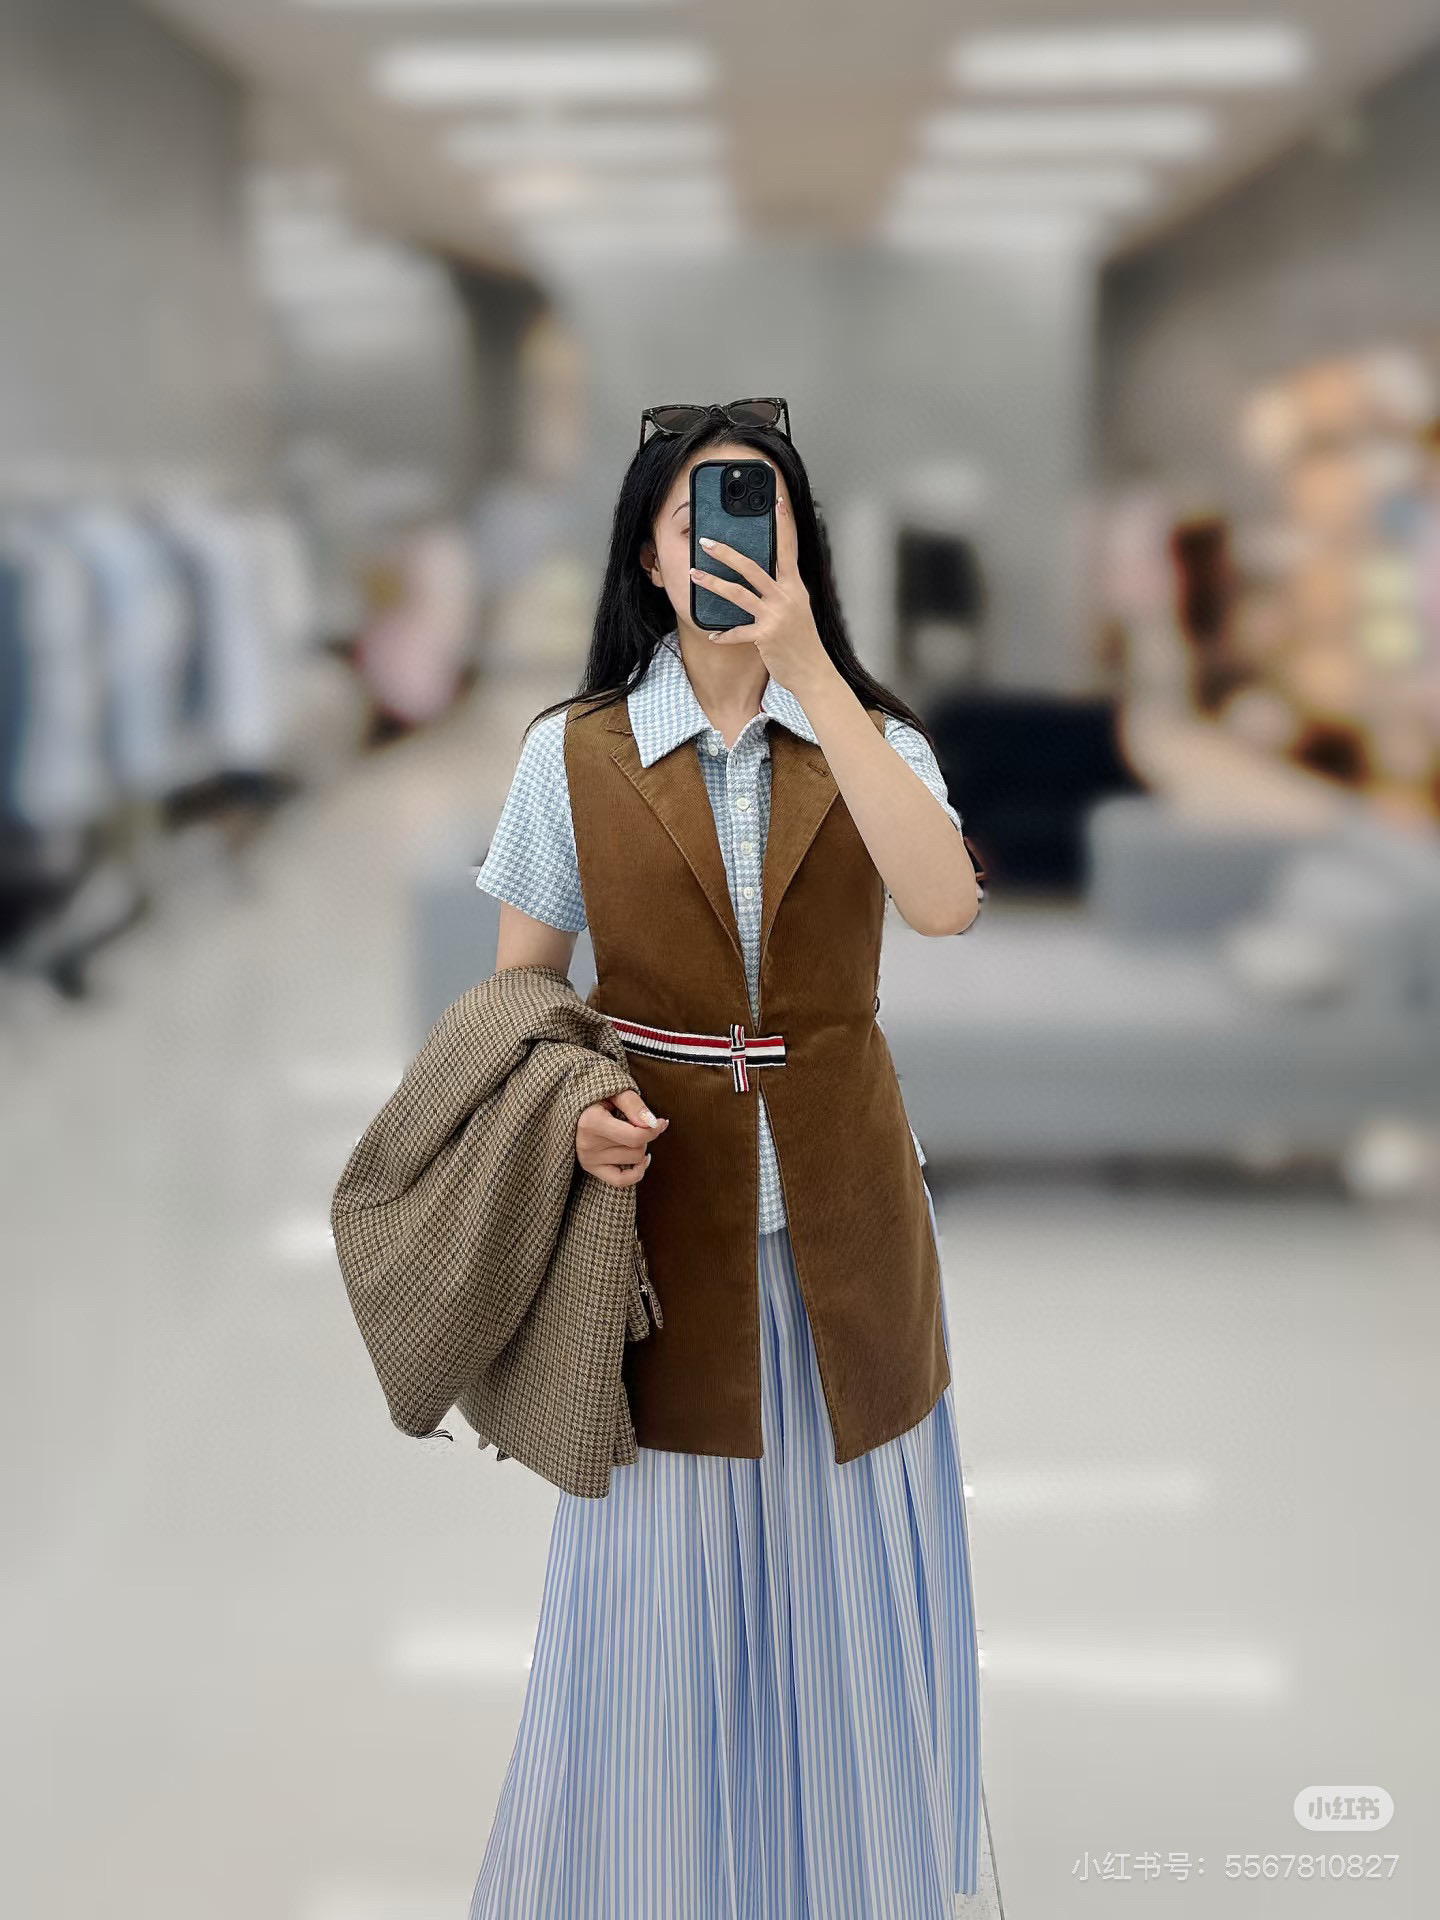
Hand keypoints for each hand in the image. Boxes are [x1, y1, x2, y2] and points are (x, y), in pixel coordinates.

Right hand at [576, 1088, 668, 1187]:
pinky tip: (641, 1160)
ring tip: (629, 1133)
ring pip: (634, 1161)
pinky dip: (637, 1173)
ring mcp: (589, 1158)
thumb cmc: (599, 1095)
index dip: (654, 1129)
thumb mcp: (615, 1091)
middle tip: (637, 1122)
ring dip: (639, 1148)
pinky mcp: (591, 1167)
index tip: (662, 1122)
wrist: (576, 1105)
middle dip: (644, 1136)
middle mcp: (588, 1144)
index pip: (635, 1136)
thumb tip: (652, 1123)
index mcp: (591, 1121)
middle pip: (637, 1149)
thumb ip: (633, 1104)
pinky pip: (621, 1181)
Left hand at [689, 496, 833, 697]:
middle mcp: (786, 596)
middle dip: (726, 553)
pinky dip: (723, 634)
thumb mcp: (798, 608)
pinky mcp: (766, 636)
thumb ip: (783, 589)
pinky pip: (738, 632)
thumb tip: (764, 575)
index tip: (776, 501)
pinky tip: (712, 634)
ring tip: (694, 575)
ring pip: (738, 593)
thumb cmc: (803, 640)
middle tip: (706, 542)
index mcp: (795, 586)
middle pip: (752, 567)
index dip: (783, 523)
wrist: (814, 672)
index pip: (788, 548)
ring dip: (712, 583)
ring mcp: (775, 616)